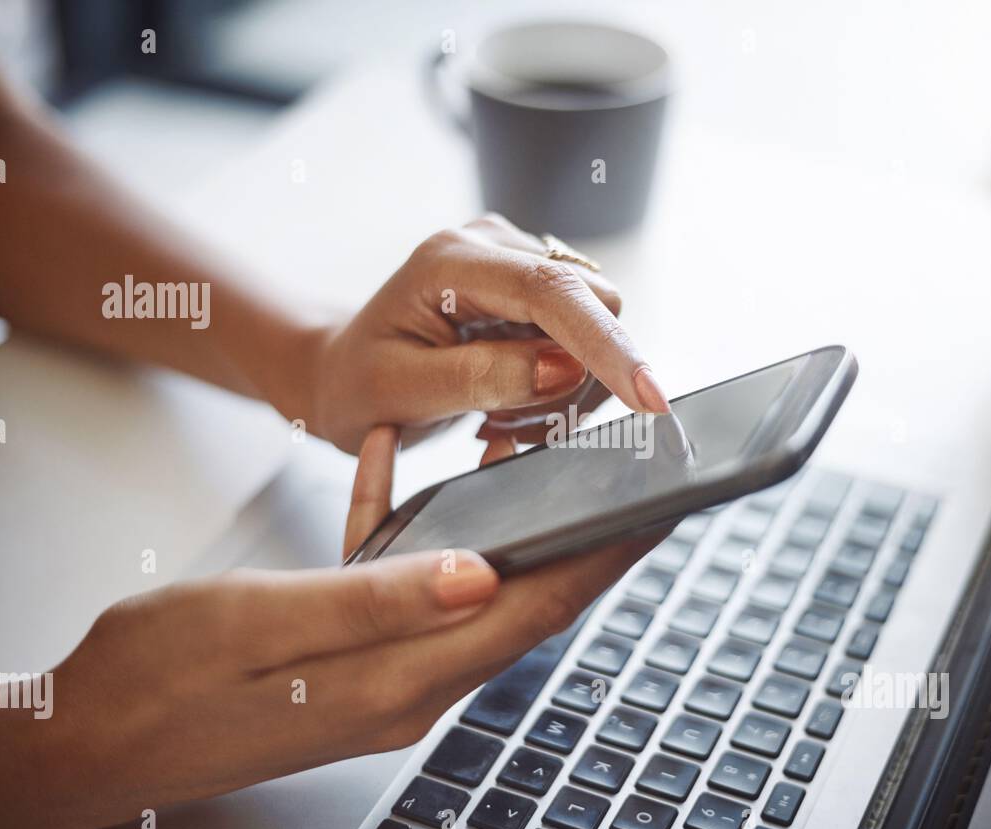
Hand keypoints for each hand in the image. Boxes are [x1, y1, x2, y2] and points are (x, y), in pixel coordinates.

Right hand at [0, 427, 654, 828]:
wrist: (86, 738)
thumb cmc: (156, 680)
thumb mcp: (261, 621)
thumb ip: (375, 599)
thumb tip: (483, 574)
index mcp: (393, 681)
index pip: (529, 615)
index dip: (599, 562)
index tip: (656, 513)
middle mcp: (402, 691)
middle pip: (519, 610)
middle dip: (578, 547)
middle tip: (626, 486)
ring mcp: (377, 682)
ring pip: (468, 598)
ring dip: (500, 534)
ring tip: (529, 468)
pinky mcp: (348, 667)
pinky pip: (399, 594)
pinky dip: (402, 537)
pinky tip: (386, 479)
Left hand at [303, 213, 669, 455]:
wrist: (340, 372)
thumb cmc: (357, 385)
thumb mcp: (403, 393)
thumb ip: (482, 377)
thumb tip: (565, 370)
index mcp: (451, 260)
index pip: (552, 292)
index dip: (607, 344)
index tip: (649, 397)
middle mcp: (491, 244)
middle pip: (591, 302)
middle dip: (580, 374)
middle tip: (514, 422)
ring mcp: (513, 258)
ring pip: (594, 322)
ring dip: (565, 385)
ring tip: (498, 413)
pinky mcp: (529, 283)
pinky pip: (580, 334)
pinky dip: (559, 380)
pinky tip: (509, 397)